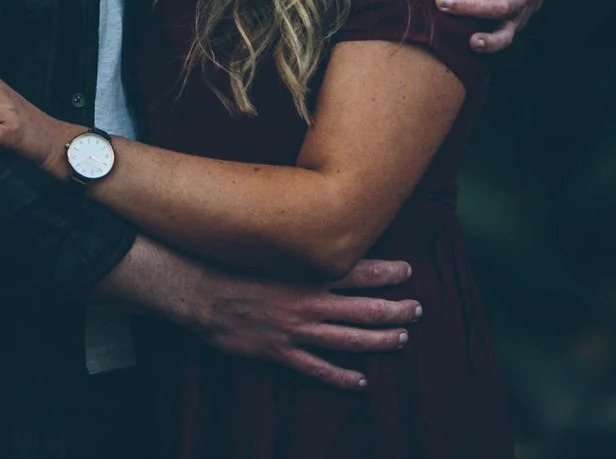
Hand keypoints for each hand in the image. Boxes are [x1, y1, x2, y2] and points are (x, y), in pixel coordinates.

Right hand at [188, 257, 421, 391]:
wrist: (198, 291)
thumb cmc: (229, 263)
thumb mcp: (267, 247)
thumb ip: (295, 247)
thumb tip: (317, 234)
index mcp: (307, 273)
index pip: (361, 271)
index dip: (389, 272)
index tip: (409, 270)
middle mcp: (310, 301)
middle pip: (367, 308)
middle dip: (398, 309)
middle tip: (418, 309)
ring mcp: (298, 329)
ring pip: (353, 339)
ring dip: (382, 340)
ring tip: (402, 339)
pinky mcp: (282, 351)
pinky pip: (320, 370)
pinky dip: (344, 378)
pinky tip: (361, 382)